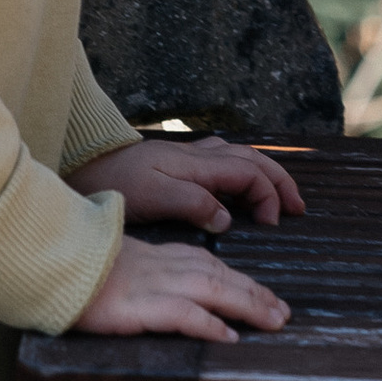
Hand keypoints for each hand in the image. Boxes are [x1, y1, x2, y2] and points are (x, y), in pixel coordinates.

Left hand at [67, 135, 306, 235]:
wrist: (84, 165)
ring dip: (264, 175)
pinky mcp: (177, 164)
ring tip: (278, 198)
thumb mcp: (155, 197)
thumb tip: (227, 218)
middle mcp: (199, 156)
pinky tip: (239, 187)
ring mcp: (189, 158)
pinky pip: (223, 162)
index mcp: (199, 164)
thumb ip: (194, 204)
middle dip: (280, 181)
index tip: (272, 224)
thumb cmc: (116, 184)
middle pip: (254, 160)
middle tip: (298, 207)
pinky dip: (243, 172)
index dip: (269, 196)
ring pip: (240, 158)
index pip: (251, 173)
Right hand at [73, 238, 291, 346]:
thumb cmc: (75, 263)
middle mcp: (163, 267)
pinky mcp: (139, 306)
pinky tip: (230, 338)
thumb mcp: (116, 261)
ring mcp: (153, 285)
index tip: (263, 294)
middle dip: (256, 294)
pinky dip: (209, 325)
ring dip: (248, 306)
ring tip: (274, 322)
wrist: (47, 258)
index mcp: (159, 255)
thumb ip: (142, 270)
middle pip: (222, 276)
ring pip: (214, 291)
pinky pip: (183, 315)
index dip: (240, 280)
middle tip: (283, 312)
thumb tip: (155, 287)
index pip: (211, 264)